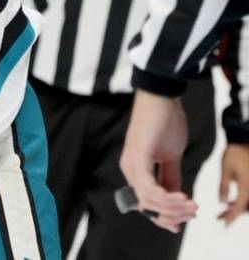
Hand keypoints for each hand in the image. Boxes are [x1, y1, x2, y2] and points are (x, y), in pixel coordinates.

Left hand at [119, 90, 197, 232]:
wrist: (161, 99)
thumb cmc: (165, 123)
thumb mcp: (171, 156)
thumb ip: (170, 176)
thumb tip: (175, 197)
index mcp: (135, 170)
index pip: (146, 202)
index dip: (163, 216)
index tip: (181, 223)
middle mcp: (130, 169)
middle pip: (146, 205)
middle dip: (172, 214)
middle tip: (192, 212)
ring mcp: (132, 163)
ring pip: (148, 199)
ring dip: (173, 207)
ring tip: (192, 204)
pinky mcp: (138, 157)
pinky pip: (148, 187)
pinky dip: (166, 196)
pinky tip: (182, 197)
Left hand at [219, 143, 248, 224]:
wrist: (244, 143)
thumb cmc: (234, 154)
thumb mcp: (226, 169)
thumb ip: (224, 186)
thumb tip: (223, 203)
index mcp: (247, 186)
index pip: (240, 206)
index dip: (232, 217)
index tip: (224, 225)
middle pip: (245, 208)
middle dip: (234, 215)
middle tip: (219, 219)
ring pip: (247, 204)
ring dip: (236, 210)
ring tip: (221, 214)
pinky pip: (248, 197)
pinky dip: (240, 202)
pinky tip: (229, 204)